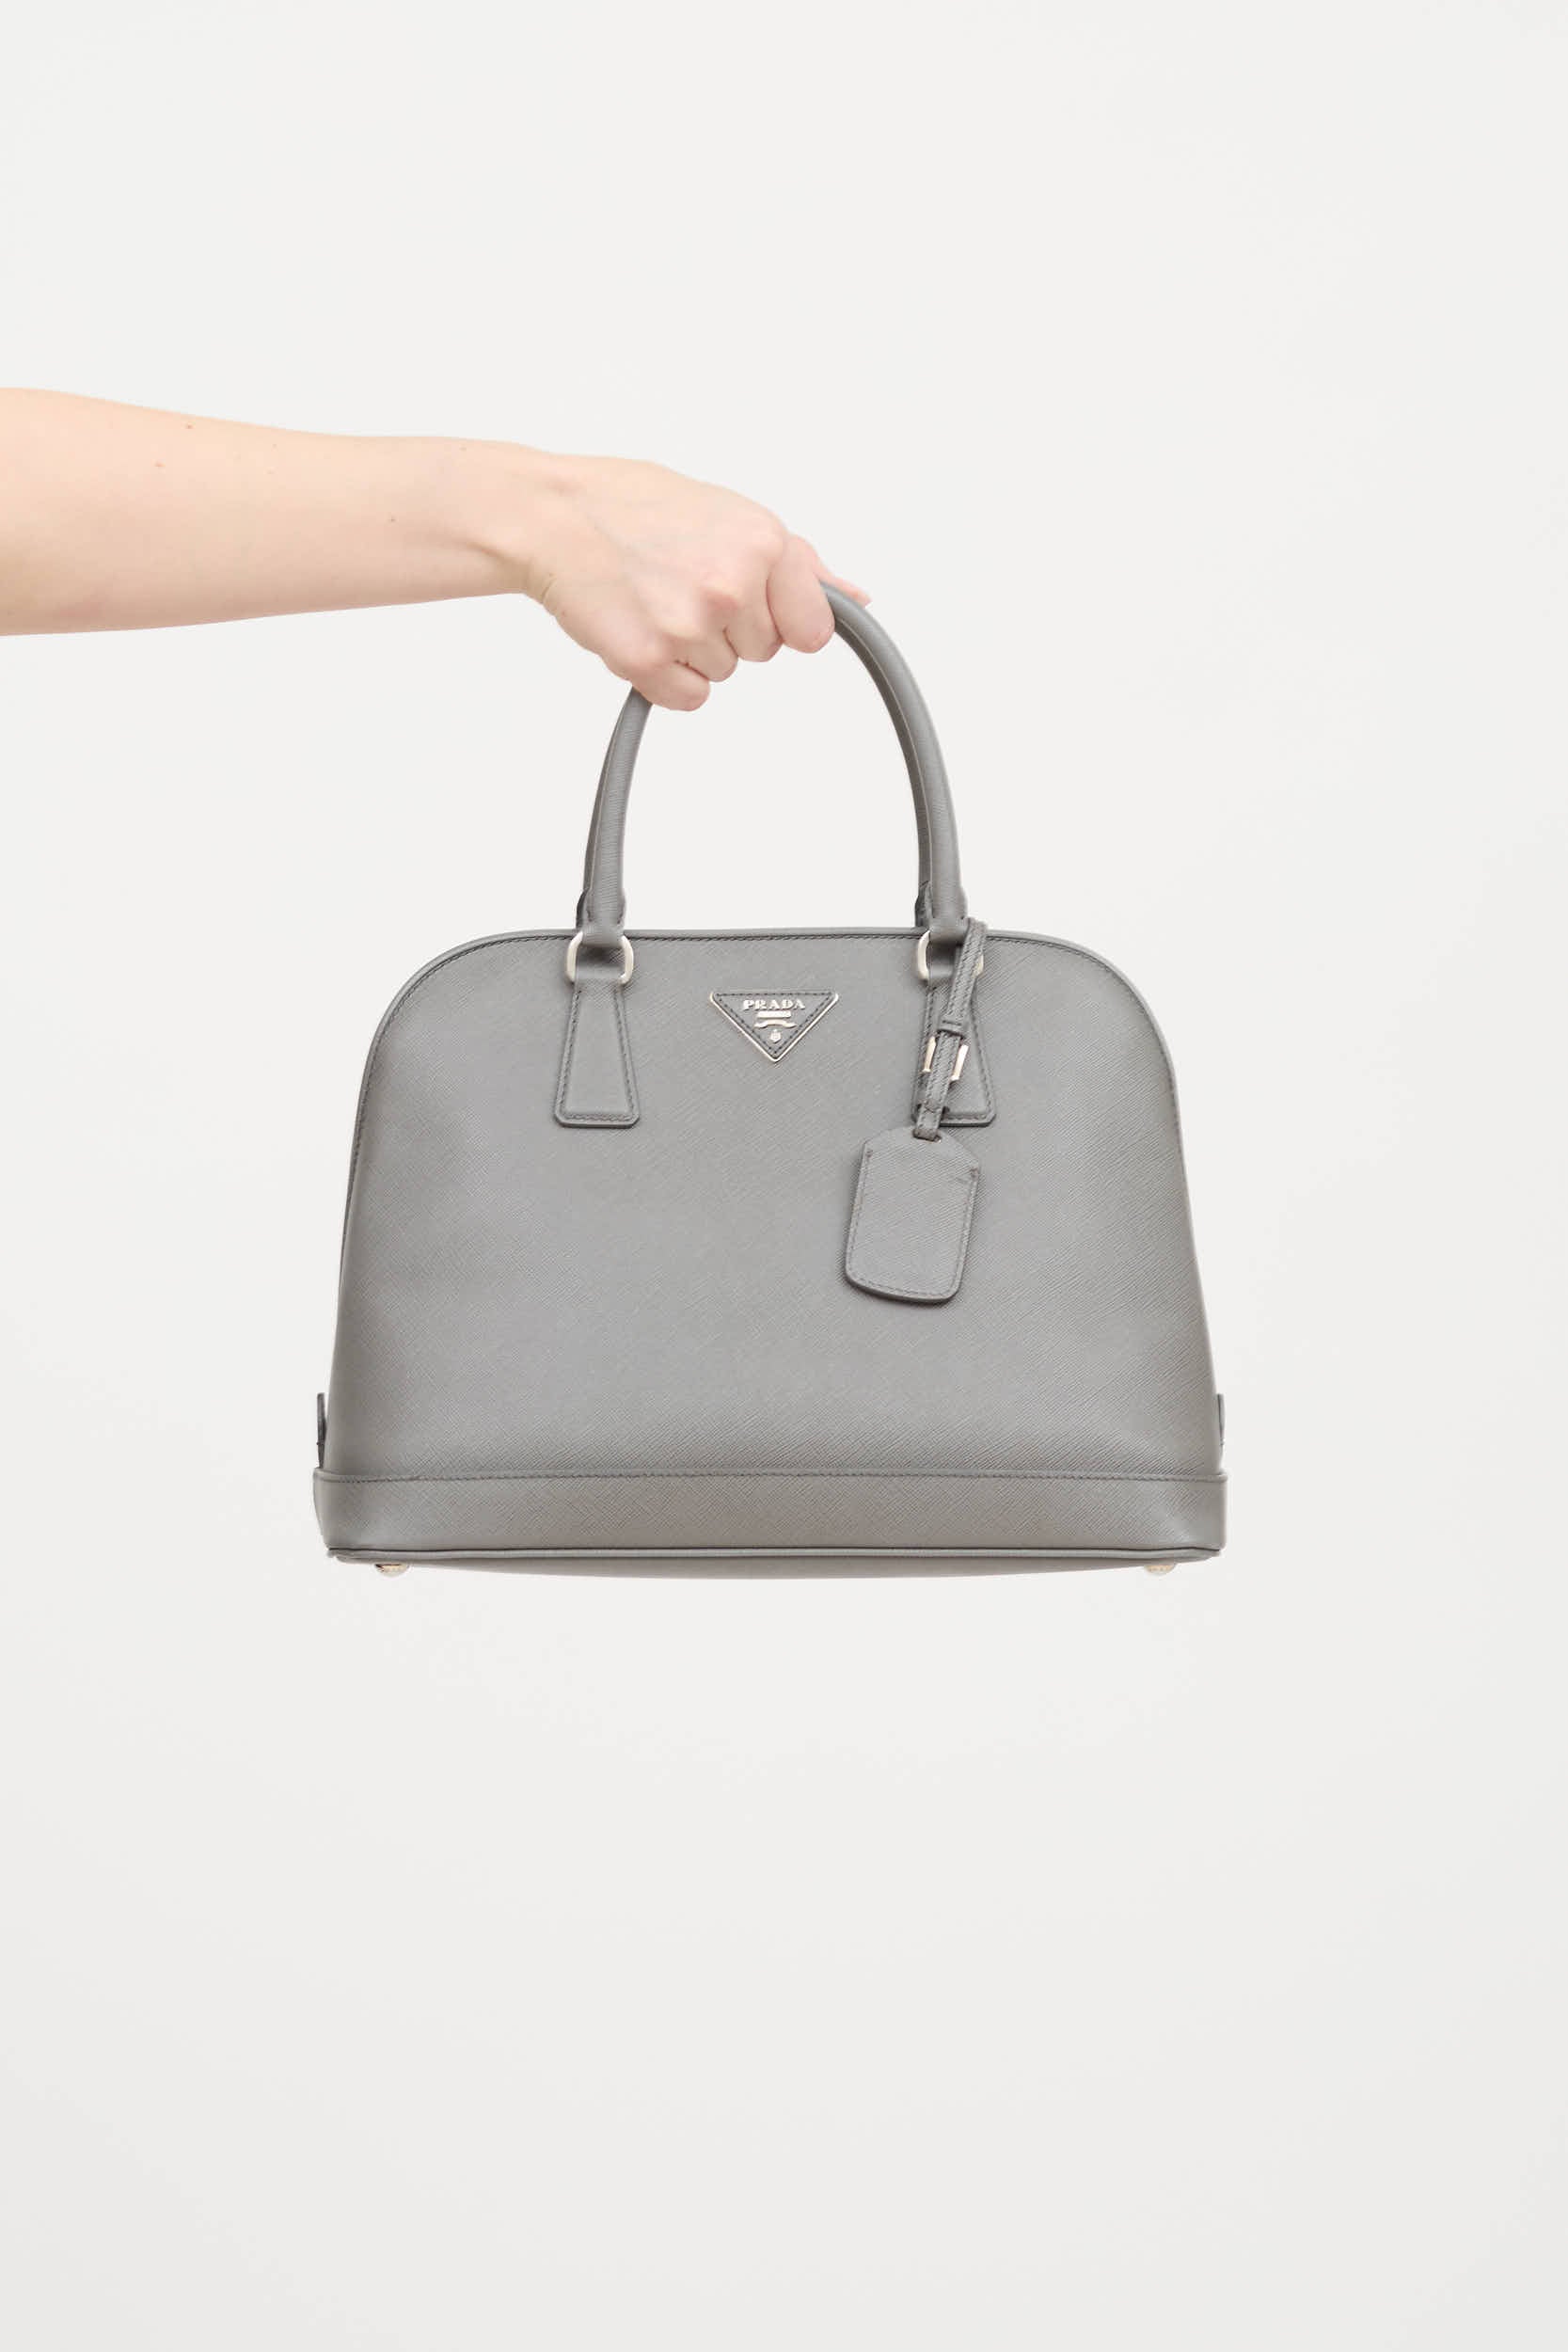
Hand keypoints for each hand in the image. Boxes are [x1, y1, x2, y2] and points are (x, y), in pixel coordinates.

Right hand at [520, 454, 867, 710]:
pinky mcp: (647, 660)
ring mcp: (689, 625)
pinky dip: (664, 678)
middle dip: (730, 629)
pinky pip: (687, 698)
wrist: (553, 518)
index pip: (812, 629)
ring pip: (722, 674)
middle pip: (763, 652)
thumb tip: (856, 599)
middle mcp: (731, 584)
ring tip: (653, 598)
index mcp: (762, 543)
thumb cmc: (634, 508)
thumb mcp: (729, 513)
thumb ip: (798, 562)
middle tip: (681, 583)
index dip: (781, 619)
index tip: (749, 601)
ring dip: (691, 650)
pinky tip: (639, 629)